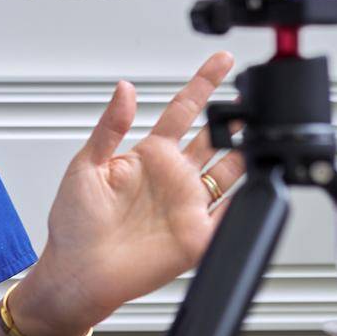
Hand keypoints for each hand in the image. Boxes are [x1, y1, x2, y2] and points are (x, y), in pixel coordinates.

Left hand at [14, 52, 243, 335]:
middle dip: (235, 116)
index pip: (183, 111)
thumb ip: (110, 127)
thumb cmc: (75, 224)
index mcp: (148, 155)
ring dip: (247, 150)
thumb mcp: (85, 165)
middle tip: (251, 96)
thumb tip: (124, 89)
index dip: (203, 85)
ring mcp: (188, 204)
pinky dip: (247, 200)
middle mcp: (173, 177)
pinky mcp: (198, 235)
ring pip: (230, 169)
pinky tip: (258, 181)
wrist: (78, 273)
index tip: (221, 62)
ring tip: (261, 128)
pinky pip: (231, 214)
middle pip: (214, 137)